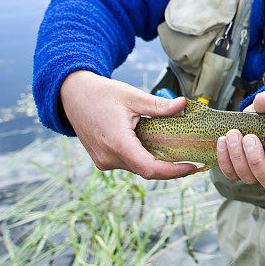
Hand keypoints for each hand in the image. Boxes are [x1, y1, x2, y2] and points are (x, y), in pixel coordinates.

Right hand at [60, 70, 197, 179]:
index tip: (192, 167)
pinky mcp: (102, 160)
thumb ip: (158, 105)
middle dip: (170, 168)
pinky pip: (128, 163)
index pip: (150, 168)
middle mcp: (108, 157)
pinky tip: (157, 148)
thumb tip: (183, 104)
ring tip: (178, 152)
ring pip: (137, 168)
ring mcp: (103, 161)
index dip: (173, 172)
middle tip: (192, 159)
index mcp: (117, 143)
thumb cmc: (101, 94)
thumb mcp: (133, 96)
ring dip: (157, 162)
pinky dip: (144, 158)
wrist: (72, 96)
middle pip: (146, 170)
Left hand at [216, 90, 264, 187]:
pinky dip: (225, 159)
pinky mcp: (241, 173)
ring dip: (238, 156)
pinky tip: (223, 141)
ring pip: (248, 177)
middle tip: (249, 138)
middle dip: (256, 160)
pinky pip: (232, 173)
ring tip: (233, 134)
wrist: (261, 115)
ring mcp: (260, 176)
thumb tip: (264, 100)